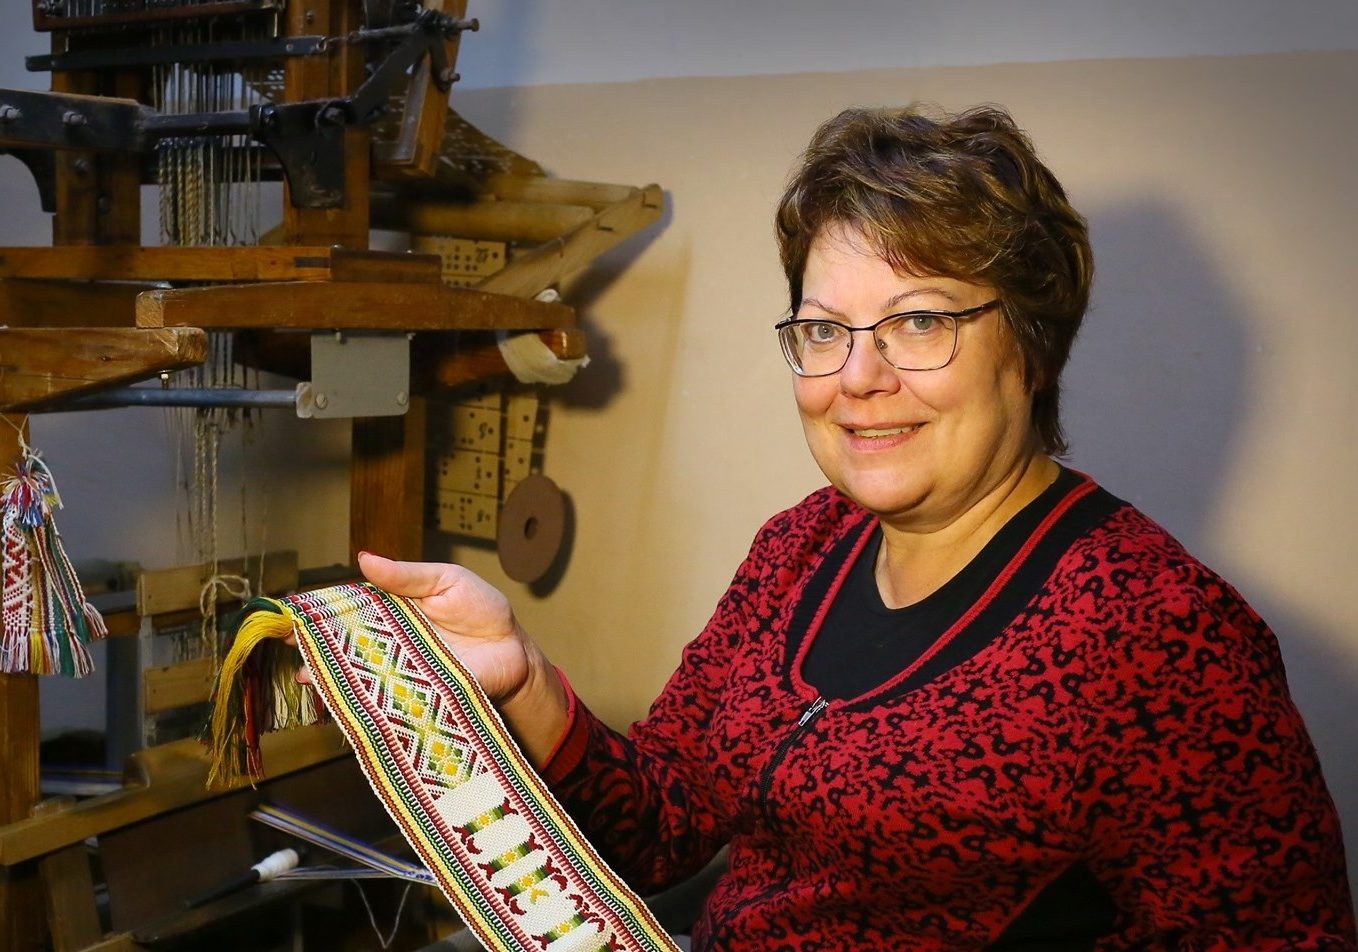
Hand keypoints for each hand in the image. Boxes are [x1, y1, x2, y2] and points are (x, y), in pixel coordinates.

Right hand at [294, 553, 569, 764]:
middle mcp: (388, 645)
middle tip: (289, 643)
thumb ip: (407, 576)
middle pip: (342, 646)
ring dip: (329, 677)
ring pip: (354, 676)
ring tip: (306, 676)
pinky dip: (360, 705)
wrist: (514, 651)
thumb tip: (365, 559)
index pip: (348, 612)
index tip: (292, 614)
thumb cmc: (483, 611)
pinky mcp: (412, 698)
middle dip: (313, 646)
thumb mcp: (446, 581)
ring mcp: (398, 674)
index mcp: (391, 612)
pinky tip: (339, 704)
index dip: (320, 614)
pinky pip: (381, 702)